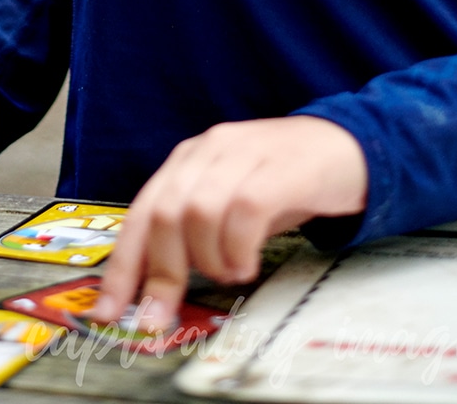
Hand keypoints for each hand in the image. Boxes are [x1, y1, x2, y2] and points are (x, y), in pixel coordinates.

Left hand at [94, 115, 366, 325]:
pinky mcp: (279, 169)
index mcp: (188, 161)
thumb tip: (157, 285)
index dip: (122, 266)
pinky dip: (239, 248)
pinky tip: (247, 262)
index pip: (140, 212)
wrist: (346, 146)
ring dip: (208, 260)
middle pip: (164, 213)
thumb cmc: (284, 182)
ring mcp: (243, 154)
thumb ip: (194, 233)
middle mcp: (209, 151)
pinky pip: (244, 211)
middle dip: (163, 272)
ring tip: (229, 273)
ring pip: (198, 212)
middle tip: (168, 310)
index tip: (110, 310)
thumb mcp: (230, 203)